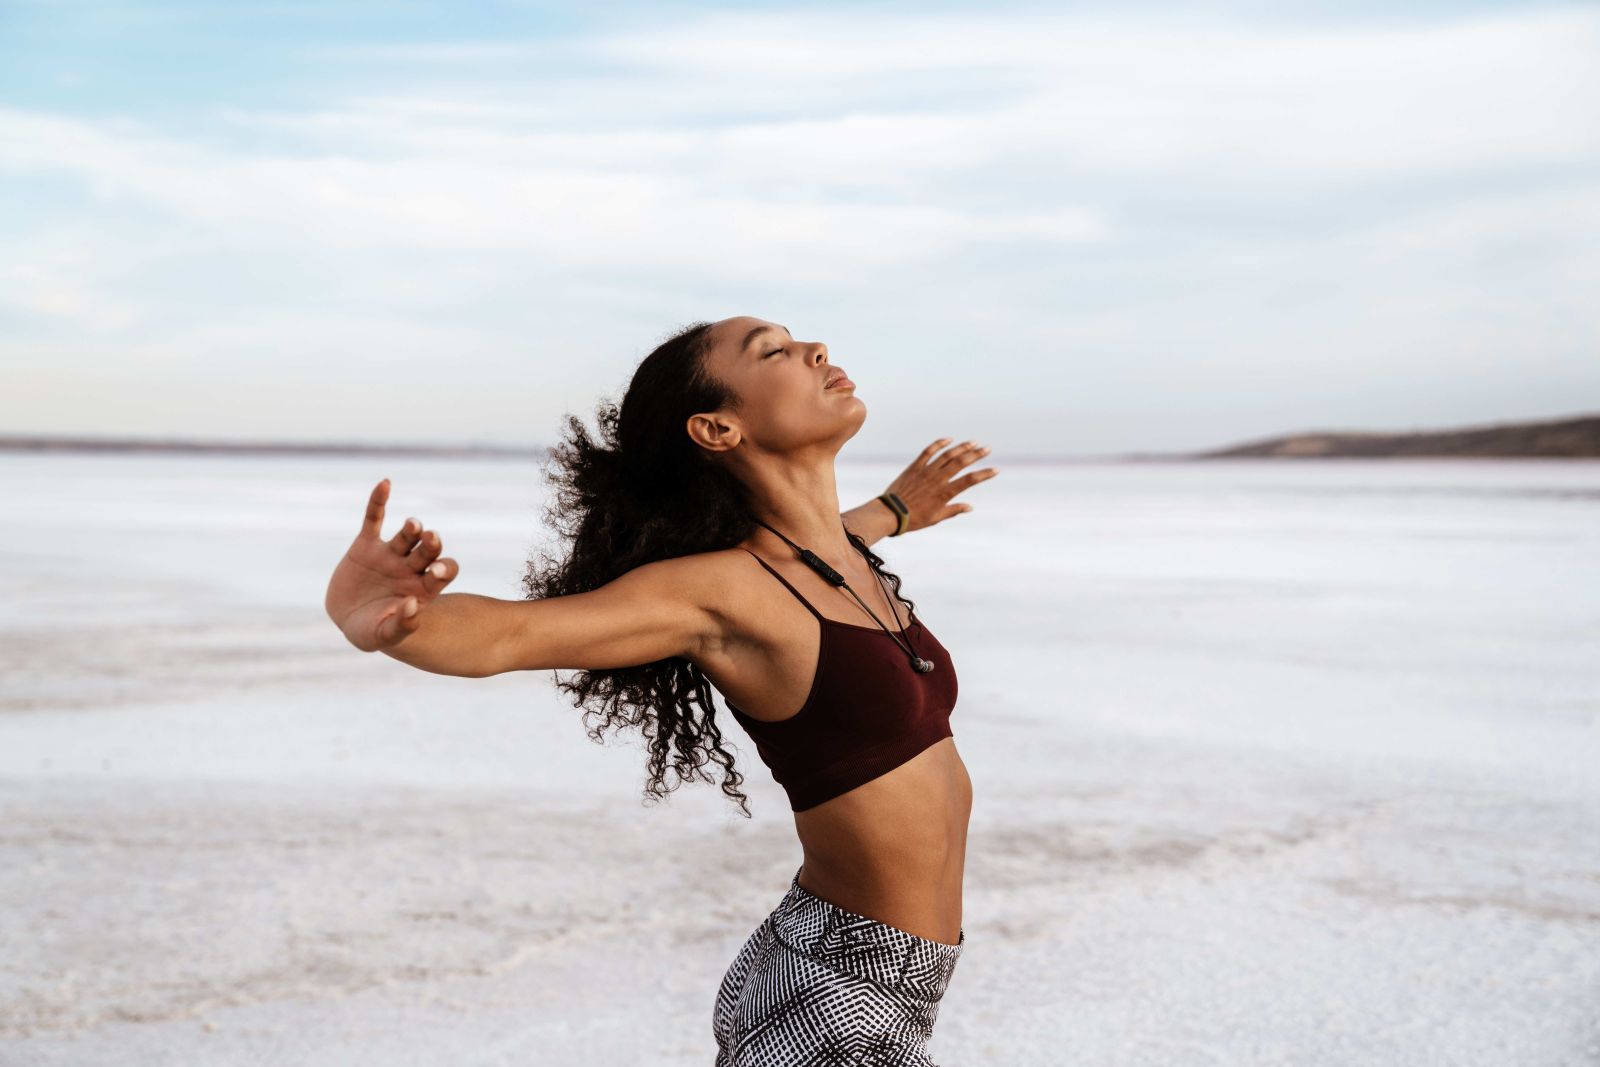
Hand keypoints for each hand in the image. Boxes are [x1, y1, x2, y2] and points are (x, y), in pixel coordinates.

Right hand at [325, 478, 460, 650]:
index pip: (443, 572)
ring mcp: (390, 554)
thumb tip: (415, 606)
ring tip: (414, 526)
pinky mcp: (366, 545)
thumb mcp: (384, 635)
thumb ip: (402, 625)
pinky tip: (385, 484)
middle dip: (431, 545)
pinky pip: (374, 518)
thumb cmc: (372, 631)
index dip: (443, 569)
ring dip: (412, 529)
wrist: (346, 619)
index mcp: (424, 588)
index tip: (436, 571)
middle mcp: (412, 568)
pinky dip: (378, 501)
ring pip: (406, 536)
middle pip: (428, 551)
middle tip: (431, 539)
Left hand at [884, 438, 997, 532]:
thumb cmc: (914, 519)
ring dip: (961, 447)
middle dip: (976, 454)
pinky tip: (949, 439)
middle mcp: (937, 479)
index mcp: (945, 493)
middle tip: (987, 448)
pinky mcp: (915, 466)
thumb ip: (954, 510)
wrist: (890, 513)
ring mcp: (926, 471)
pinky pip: (928, 452)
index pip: (969, 481)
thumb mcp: (936, 518)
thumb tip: (970, 507)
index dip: (984, 474)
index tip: (995, 470)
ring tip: (973, 443)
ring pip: (947, 455)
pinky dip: (939, 444)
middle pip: (961, 462)